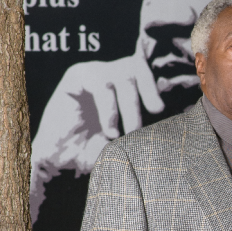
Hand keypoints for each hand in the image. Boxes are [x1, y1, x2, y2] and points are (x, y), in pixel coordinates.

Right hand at [30, 39, 164, 222]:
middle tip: (154, 115)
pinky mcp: (77, 75)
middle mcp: (112, 75)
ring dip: (130, 106)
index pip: (148, 74)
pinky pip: (101, 84)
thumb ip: (144, 128)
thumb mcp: (126, 141)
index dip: (157, 86)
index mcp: (126, 88)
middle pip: (139, 69)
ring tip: (125, 133)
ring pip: (124, 76)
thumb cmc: (95, 151)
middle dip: (148, 93)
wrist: (59, 161)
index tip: (161, 109)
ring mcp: (94, 72)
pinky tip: (109, 130)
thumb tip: (173, 118)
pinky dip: (110, 109)